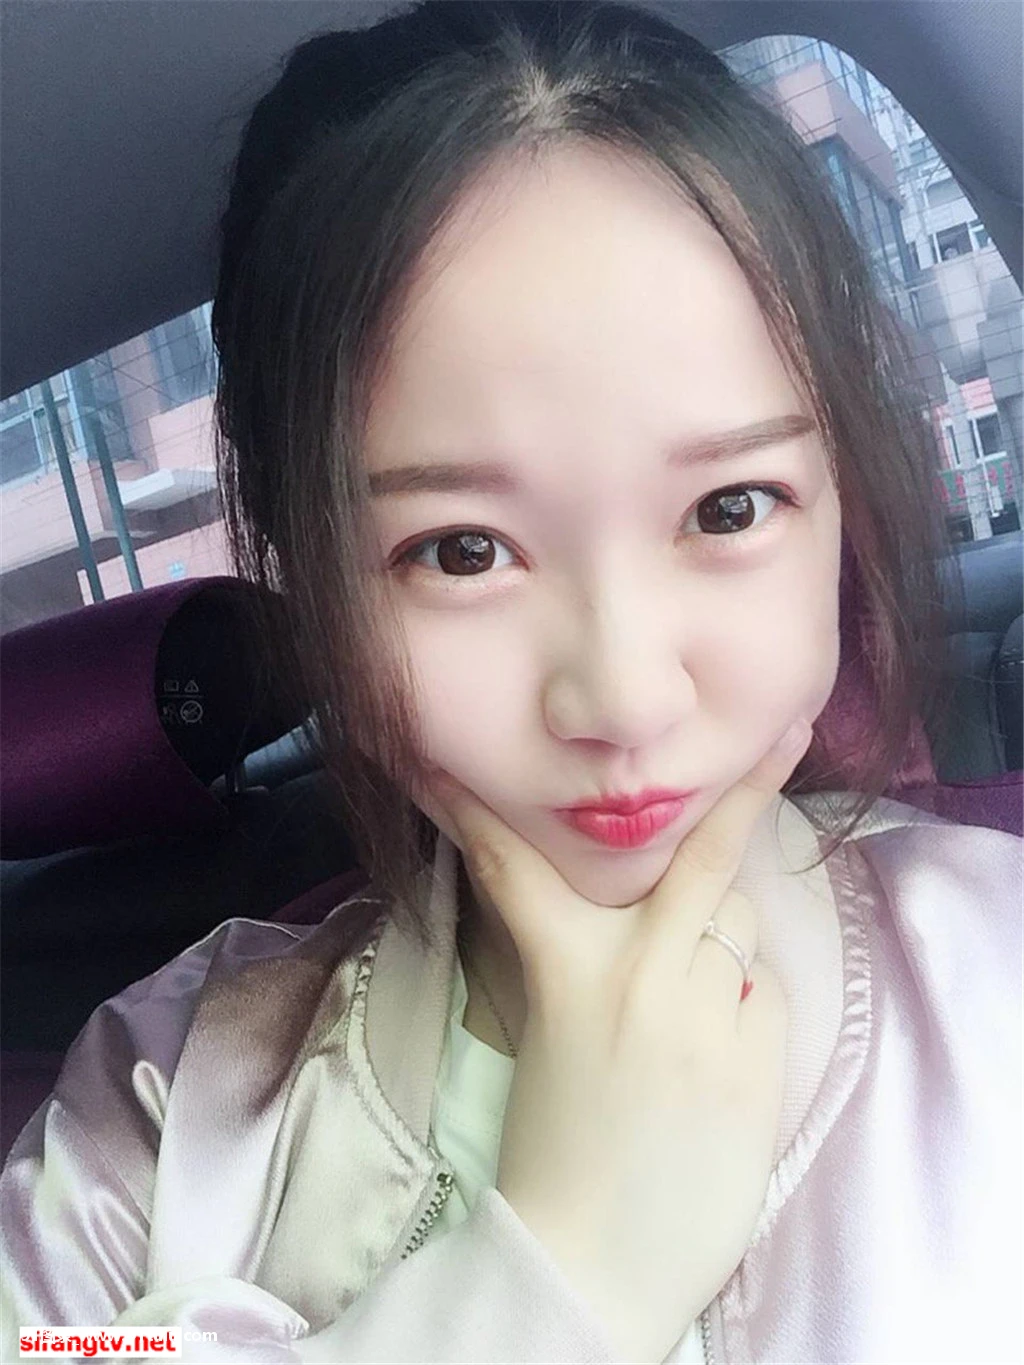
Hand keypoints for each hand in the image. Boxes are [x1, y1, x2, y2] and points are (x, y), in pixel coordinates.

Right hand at [417, 719, 812, 1362]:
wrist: (592, 1266)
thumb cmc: (556, 1150)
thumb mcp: (546, 1034)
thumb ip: (578, 959)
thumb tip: (630, 904)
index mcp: (570, 972)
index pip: (514, 868)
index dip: (475, 813)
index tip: (446, 769)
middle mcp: (647, 975)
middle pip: (705, 856)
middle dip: (749, 788)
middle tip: (789, 731)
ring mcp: (712, 1013)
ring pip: (737, 921)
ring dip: (717, 935)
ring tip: (688, 988)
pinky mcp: (763, 1059)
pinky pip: (764, 991)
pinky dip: (741, 1000)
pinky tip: (712, 1044)